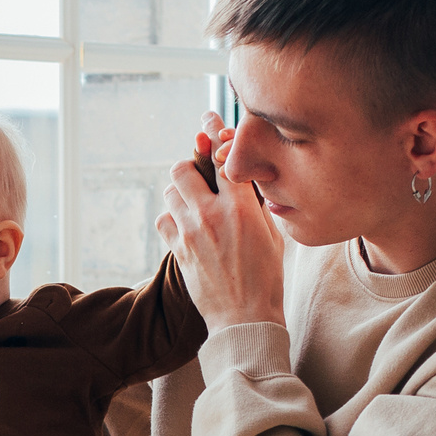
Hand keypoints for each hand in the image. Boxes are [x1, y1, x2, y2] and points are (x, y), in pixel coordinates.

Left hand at [158, 114, 285, 327]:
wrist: (245, 317)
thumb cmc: (266, 278)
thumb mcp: (272, 234)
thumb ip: (256, 202)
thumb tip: (244, 176)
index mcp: (242, 207)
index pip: (224, 156)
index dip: (217, 133)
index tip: (209, 118)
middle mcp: (212, 215)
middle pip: (184, 167)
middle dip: (190, 166)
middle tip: (199, 175)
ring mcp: (191, 232)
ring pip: (170, 191)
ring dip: (180, 192)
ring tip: (193, 204)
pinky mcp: (177, 250)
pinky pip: (163, 220)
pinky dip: (171, 218)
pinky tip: (185, 226)